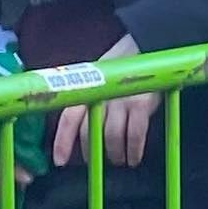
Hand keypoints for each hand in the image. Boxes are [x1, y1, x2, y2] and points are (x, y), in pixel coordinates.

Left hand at [53, 33, 155, 170]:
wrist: (147, 47)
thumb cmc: (123, 65)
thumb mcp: (101, 77)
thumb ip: (91, 98)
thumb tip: (83, 125)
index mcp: (88, 89)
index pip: (69, 118)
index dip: (62, 141)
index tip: (60, 160)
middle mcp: (101, 96)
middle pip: (90, 132)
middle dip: (91, 151)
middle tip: (95, 161)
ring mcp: (121, 101)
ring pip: (111, 137)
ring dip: (114, 154)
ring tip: (119, 160)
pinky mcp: (141, 105)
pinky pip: (135, 135)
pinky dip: (134, 151)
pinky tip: (134, 158)